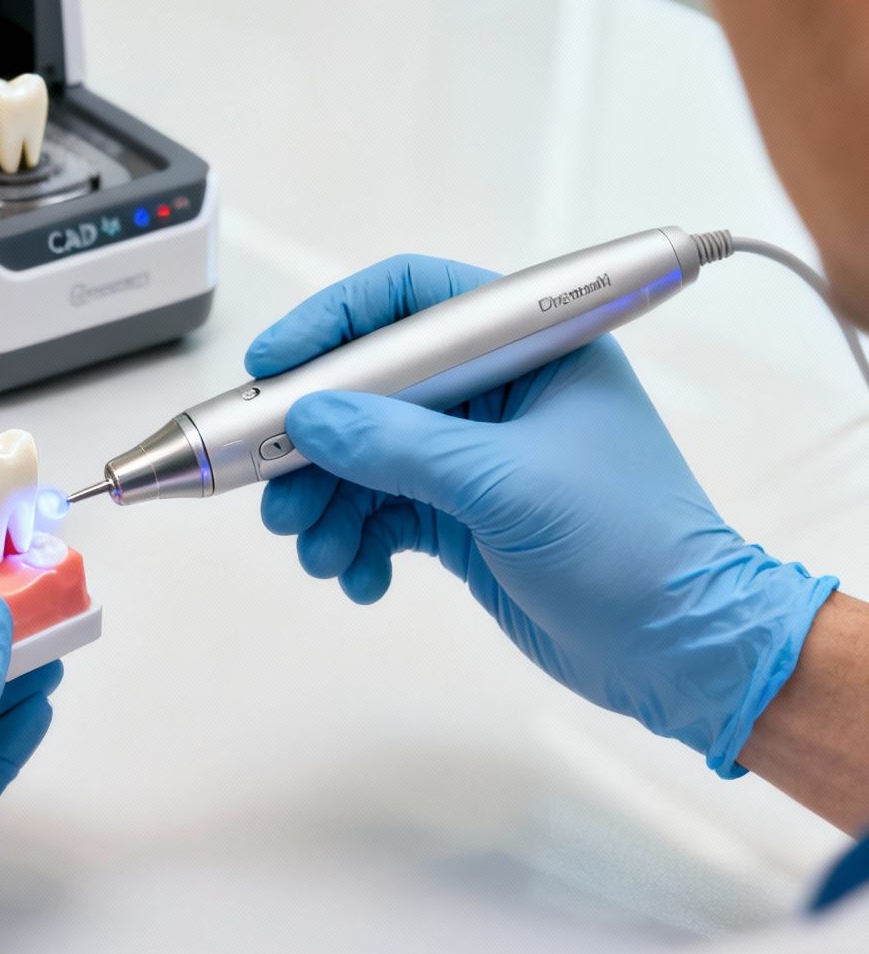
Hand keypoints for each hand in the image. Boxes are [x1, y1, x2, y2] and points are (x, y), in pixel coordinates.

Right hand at [250, 255, 837, 772]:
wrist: (682, 651)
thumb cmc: (635, 550)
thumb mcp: (506, 486)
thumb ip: (399, 447)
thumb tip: (312, 419)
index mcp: (531, 350)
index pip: (413, 301)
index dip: (335, 323)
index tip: (275, 365)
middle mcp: (498, 394)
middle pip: (371, 388)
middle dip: (314, 441)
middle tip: (272, 486)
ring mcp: (477, 457)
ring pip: (365, 458)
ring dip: (326, 504)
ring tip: (316, 550)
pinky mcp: (463, 516)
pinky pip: (381, 513)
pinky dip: (357, 544)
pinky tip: (362, 577)